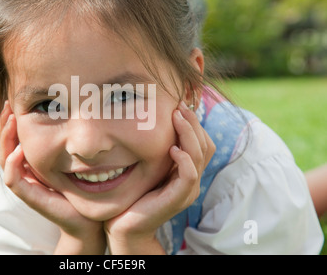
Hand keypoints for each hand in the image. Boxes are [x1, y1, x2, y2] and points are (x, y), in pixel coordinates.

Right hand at [0, 101, 105, 253]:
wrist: (86, 216)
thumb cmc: (80, 185)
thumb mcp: (70, 156)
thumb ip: (62, 139)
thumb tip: (64, 112)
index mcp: (30, 162)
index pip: (13, 138)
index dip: (10, 121)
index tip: (14, 101)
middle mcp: (24, 171)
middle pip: (5, 145)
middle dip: (5, 124)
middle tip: (8, 105)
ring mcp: (25, 184)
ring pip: (5, 159)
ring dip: (6, 139)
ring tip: (12, 120)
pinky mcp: (30, 197)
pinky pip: (13, 180)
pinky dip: (13, 165)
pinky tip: (19, 149)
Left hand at [104, 101, 215, 253]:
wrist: (124, 225)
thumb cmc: (134, 192)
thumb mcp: (149, 166)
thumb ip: (157, 149)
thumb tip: (156, 121)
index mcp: (187, 171)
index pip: (203, 142)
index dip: (194, 123)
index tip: (179, 105)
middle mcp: (191, 180)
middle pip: (205, 145)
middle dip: (193, 123)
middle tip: (179, 106)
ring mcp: (187, 190)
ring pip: (199, 156)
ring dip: (189, 134)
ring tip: (176, 118)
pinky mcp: (178, 199)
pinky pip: (189, 175)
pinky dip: (184, 159)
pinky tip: (172, 149)